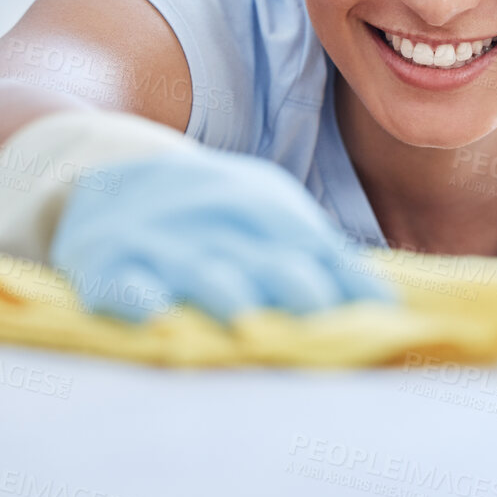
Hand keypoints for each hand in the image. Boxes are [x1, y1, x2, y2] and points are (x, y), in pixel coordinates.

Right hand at [48, 146, 395, 322]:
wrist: (105, 172)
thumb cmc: (211, 212)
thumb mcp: (269, 215)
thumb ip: (324, 258)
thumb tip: (390, 305)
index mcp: (265, 213)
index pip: (316, 250)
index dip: (347, 285)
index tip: (385, 320)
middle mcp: (219, 227)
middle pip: (263, 260)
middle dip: (294, 288)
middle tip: (321, 321)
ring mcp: (163, 246)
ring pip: (200, 272)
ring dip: (224, 294)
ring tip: (245, 324)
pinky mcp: (108, 266)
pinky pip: (123, 284)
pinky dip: (137, 300)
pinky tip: (153, 315)